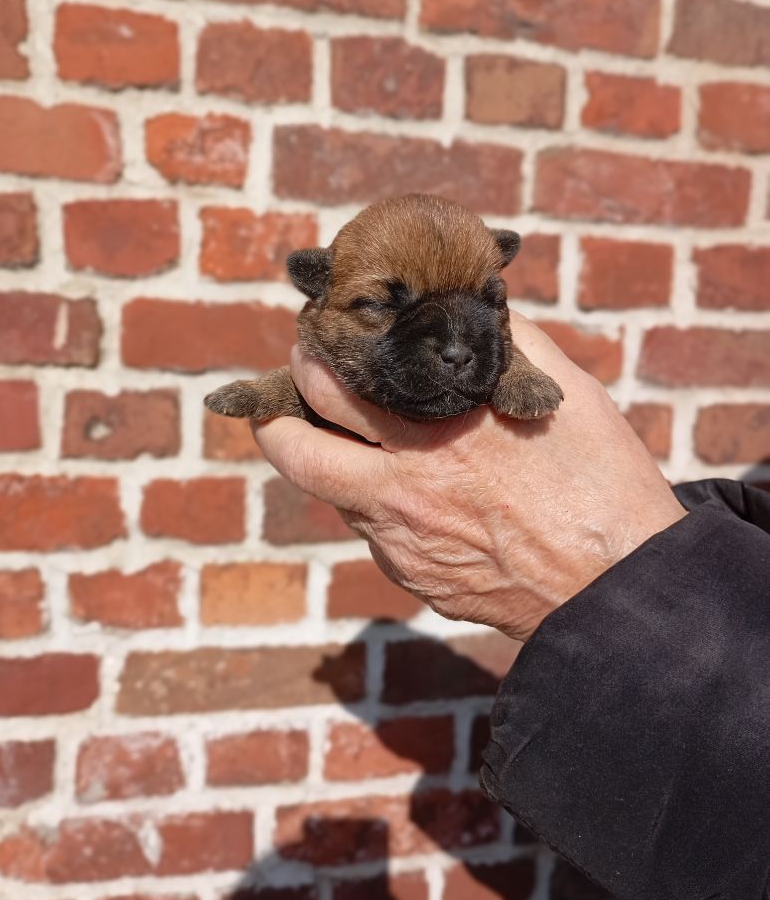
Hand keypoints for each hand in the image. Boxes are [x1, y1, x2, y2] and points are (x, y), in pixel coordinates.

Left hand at [251, 312, 686, 641]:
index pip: (323, 389)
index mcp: (428, 437)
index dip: (307, 360)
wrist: (619, 592)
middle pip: (293, 452)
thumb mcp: (563, 394)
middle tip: (297, 394)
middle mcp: (398, 495)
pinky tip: (431, 496)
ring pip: (338, 495)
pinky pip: (380, 535)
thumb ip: (510, 345)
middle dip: (279, 416)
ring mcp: (401, 547)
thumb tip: (479, 308)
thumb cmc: (601, 486)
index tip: (314, 343)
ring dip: (341, 461)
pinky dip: (386, 506)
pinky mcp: (416, 582)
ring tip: (374, 439)